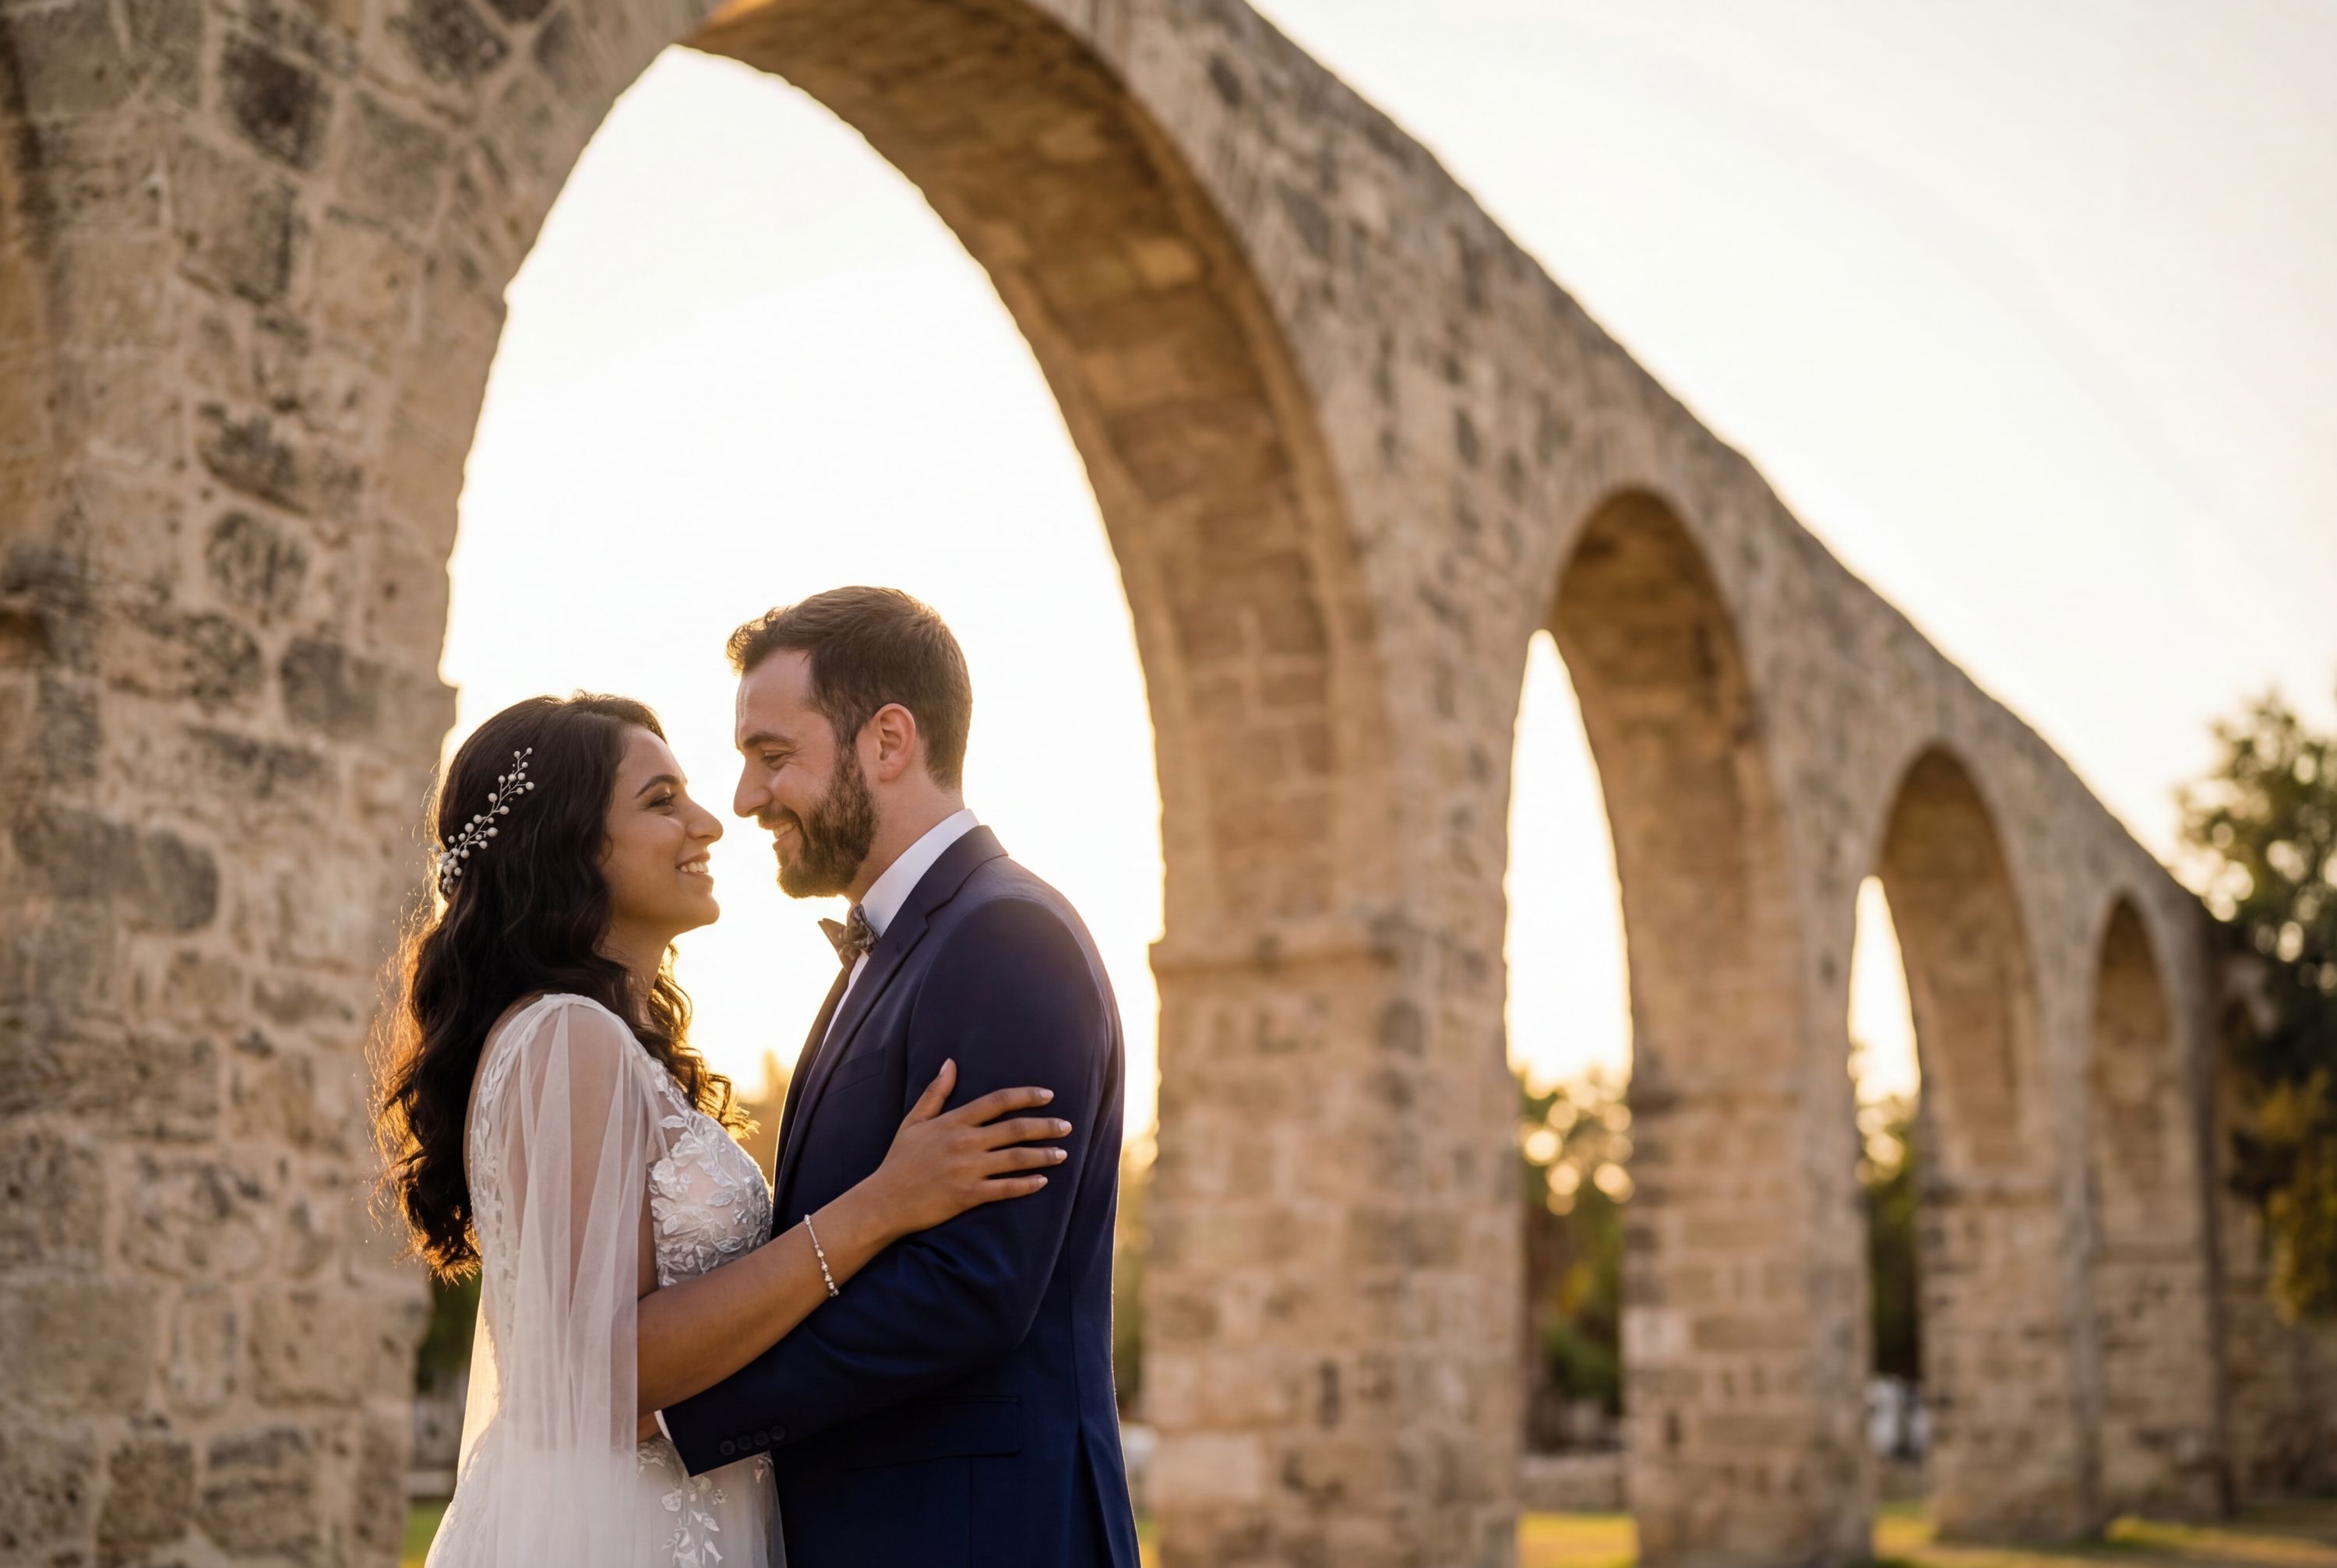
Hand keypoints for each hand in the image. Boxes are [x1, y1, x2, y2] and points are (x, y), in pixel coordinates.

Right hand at [861, 1060, 1067, 1238]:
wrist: (884, 1201)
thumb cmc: (899, 1161)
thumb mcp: (913, 1121)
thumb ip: (935, 1092)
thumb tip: (949, 1062)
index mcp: (953, 1122)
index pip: (997, 1101)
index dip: (1026, 1096)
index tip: (1048, 1094)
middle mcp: (964, 1142)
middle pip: (1015, 1129)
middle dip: (1046, 1126)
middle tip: (1067, 1126)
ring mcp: (967, 1170)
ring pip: (1016, 1159)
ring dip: (1043, 1155)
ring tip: (1063, 1153)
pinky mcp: (967, 1196)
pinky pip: (1005, 1189)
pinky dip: (1026, 1184)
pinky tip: (1042, 1181)